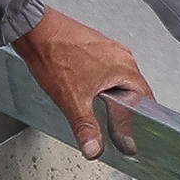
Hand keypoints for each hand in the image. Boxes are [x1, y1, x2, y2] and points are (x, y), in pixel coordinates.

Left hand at [10, 7, 149, 156]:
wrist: (34, 30)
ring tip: (105, 114)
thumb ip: (86, 127)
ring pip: (120, 80)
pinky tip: (90, 92)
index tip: (131, 139)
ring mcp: (108, 49)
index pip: (144, 102)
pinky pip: (108, 70)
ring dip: (114, 98)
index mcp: (124, 67)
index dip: (138, 124)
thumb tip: (95, 149)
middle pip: (133, 92)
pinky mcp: (95, 47)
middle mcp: (121, 56)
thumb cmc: (54, 55)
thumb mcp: (72, 100)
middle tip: (118, 132)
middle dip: (126, 113)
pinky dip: (104, 85)